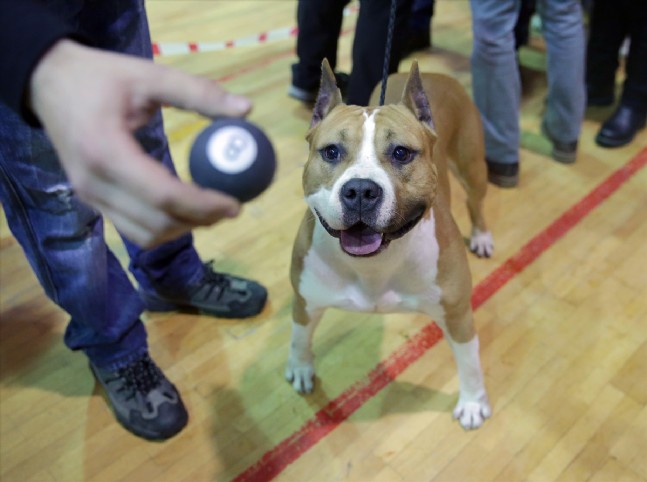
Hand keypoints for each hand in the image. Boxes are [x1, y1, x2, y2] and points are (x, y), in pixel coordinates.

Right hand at [29, 39, 250, 247]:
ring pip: (144, 234)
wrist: (46, 82)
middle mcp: (94, 183)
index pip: (163, 195)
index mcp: (106, 151)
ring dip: (182, 229)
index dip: (203, 205)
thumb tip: (246, 110)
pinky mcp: (91, 200)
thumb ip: (197, 92)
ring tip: (210, 210)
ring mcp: (89, 197)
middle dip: (199, 220)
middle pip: (157, 222)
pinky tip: (184, 209)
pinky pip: (132, 228)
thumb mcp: (148, 75)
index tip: (235, 204)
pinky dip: (163, 226)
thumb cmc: (97, 77)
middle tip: (230, 207)